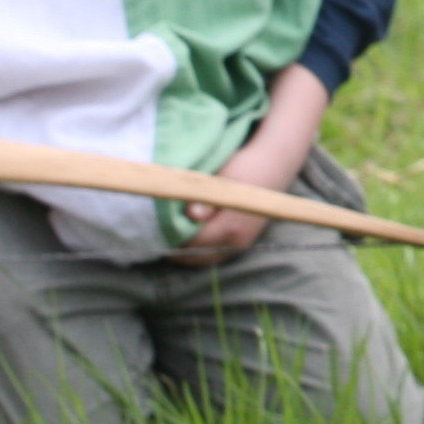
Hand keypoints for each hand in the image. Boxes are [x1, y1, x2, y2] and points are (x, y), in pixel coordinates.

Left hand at [170, 75, 328, 265]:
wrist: (274, 165)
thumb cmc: (245, 167)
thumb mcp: (224, 179)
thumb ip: (206, 199)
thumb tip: (190, 214)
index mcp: (230, 228)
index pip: (189, 244)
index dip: (167, 236)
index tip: (150, 226)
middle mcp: (235, 243)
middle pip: (193, 257)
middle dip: (172, 246)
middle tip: (152, 232)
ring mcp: (239, 245)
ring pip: (201, 258)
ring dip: (183, 249)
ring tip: (165, 233)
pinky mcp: (239, 243)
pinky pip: (210, 254)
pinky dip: (196, 248)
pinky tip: (185, 234)